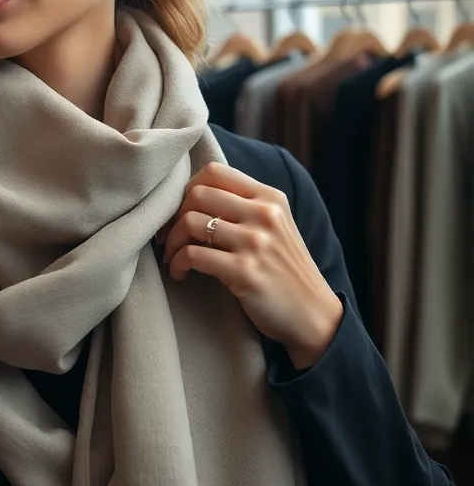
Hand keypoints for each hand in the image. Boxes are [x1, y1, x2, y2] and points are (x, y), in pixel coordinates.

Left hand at [158, 162, 343, 369]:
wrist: (314, 315)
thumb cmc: (285, 270)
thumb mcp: (275, 226)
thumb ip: (244, 206)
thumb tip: (193, 196)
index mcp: (270, 198)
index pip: (215, 171)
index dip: (188, 188)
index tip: (182, 210)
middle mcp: (264, 214)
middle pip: (198, 194)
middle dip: (175, 215)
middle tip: (172, 237)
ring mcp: (255, 243)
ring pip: (191, 222)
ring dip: (173, 242)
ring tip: (174, 256)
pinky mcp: (245, 272)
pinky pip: (193, 255)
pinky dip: (178, 263)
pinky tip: (180, 273)